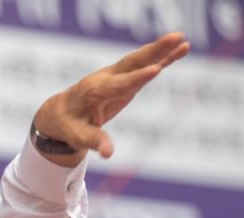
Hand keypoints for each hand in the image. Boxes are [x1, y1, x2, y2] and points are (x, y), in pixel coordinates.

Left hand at [33, 32, 189, 166]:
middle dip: (153, 51)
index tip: (155, 69)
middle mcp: (106, 79)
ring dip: (161, 49)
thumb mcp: (77, 136)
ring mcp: (116, 76)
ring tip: (183, 39)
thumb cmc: (68, 125)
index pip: (119, 84)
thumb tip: (108, 152)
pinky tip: (181, 49)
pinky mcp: (124, 79)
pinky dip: (162, 57)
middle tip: (174, 38)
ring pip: (140, 60)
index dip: (136, 78)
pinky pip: (144, 66)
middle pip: (132, 63)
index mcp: (94, 92)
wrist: (60, 112)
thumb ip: (94, 141)